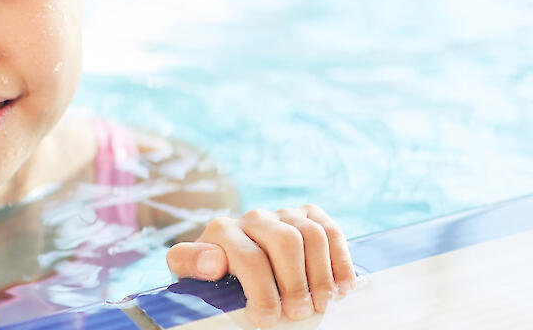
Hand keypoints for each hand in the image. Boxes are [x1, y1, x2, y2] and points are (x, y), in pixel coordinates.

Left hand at [166, 205, 358, 327]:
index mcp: (222, 231)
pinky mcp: (307, 215)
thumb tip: (214, 260)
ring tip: (320, 304)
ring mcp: (282, 214)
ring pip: (312, 235)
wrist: (229, 262)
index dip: (262, 293)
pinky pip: (330, 230)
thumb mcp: (194, 275)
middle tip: (298, 313)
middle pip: (287, 242)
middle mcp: (253, 217)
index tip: (266, 319)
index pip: (250, 258)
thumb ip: (191, 264)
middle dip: (296, 284)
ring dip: (321, 275)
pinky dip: (340, 260)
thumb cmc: (214, 279)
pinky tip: (342, 287)